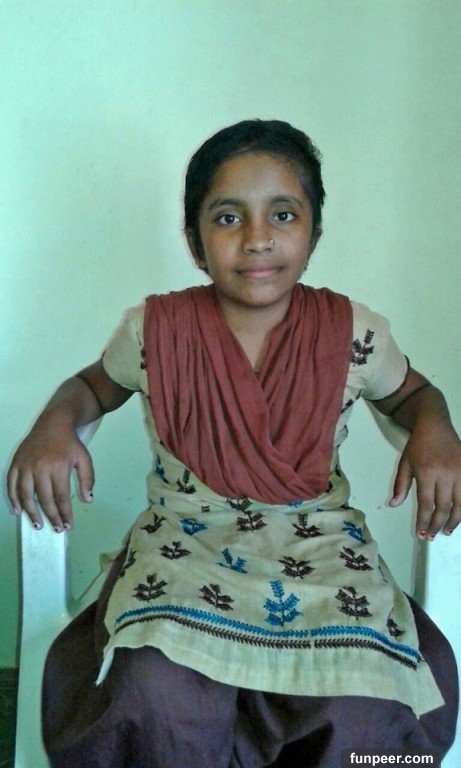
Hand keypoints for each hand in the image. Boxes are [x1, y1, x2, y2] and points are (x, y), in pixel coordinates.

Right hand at [7, 420, 94, 531]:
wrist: (53, 423)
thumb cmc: (70, 443)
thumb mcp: (84, 459)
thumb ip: (87, 479)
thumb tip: (88, 501)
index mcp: (58, 467)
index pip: (61, 497)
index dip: (65, 513)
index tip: (68, 525)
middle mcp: (40, 467)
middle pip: (44, 499)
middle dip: (51, 516)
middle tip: (56, 529)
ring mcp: (25, 465)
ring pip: (25, 495)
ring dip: (30, 512)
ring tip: (38, 525)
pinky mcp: (16, 463)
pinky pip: (11, 484)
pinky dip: (13, 499)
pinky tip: (17, 511)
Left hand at [389, 422, 460, 539]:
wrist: (435, 425)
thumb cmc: (417, 445)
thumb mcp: (404, 463)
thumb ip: (400, 485)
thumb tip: (393, 504)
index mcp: (427, 472)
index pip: (427, 504)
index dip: (424, 521)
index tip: (421, 533)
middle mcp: (446, 474)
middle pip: (444, 507)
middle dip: (437, 525)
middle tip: (431, 536)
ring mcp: (460, 472)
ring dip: (454, 521)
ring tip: (446, 531)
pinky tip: (459, 517)